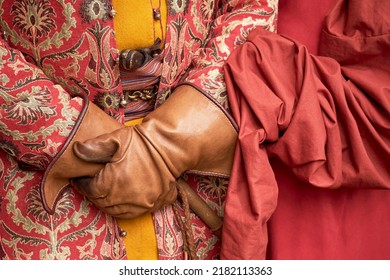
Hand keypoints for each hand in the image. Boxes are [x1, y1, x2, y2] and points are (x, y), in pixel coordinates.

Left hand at [71, 85, 236, 218]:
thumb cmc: (142, 142)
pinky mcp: (154, 204)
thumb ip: (93, 147)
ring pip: (118, 212)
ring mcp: (142, 204)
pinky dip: (125, 208)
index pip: (90, 191)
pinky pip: (135, 213)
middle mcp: (126, 198)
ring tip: (107, 193)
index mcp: (112, 184)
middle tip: (93, 185)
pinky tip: (123, 199)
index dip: (83, 184)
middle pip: (103, 203)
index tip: (82, 178)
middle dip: (95, 195)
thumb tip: (76, 150)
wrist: (170, 147)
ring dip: (109, 204)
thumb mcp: (116, 139)